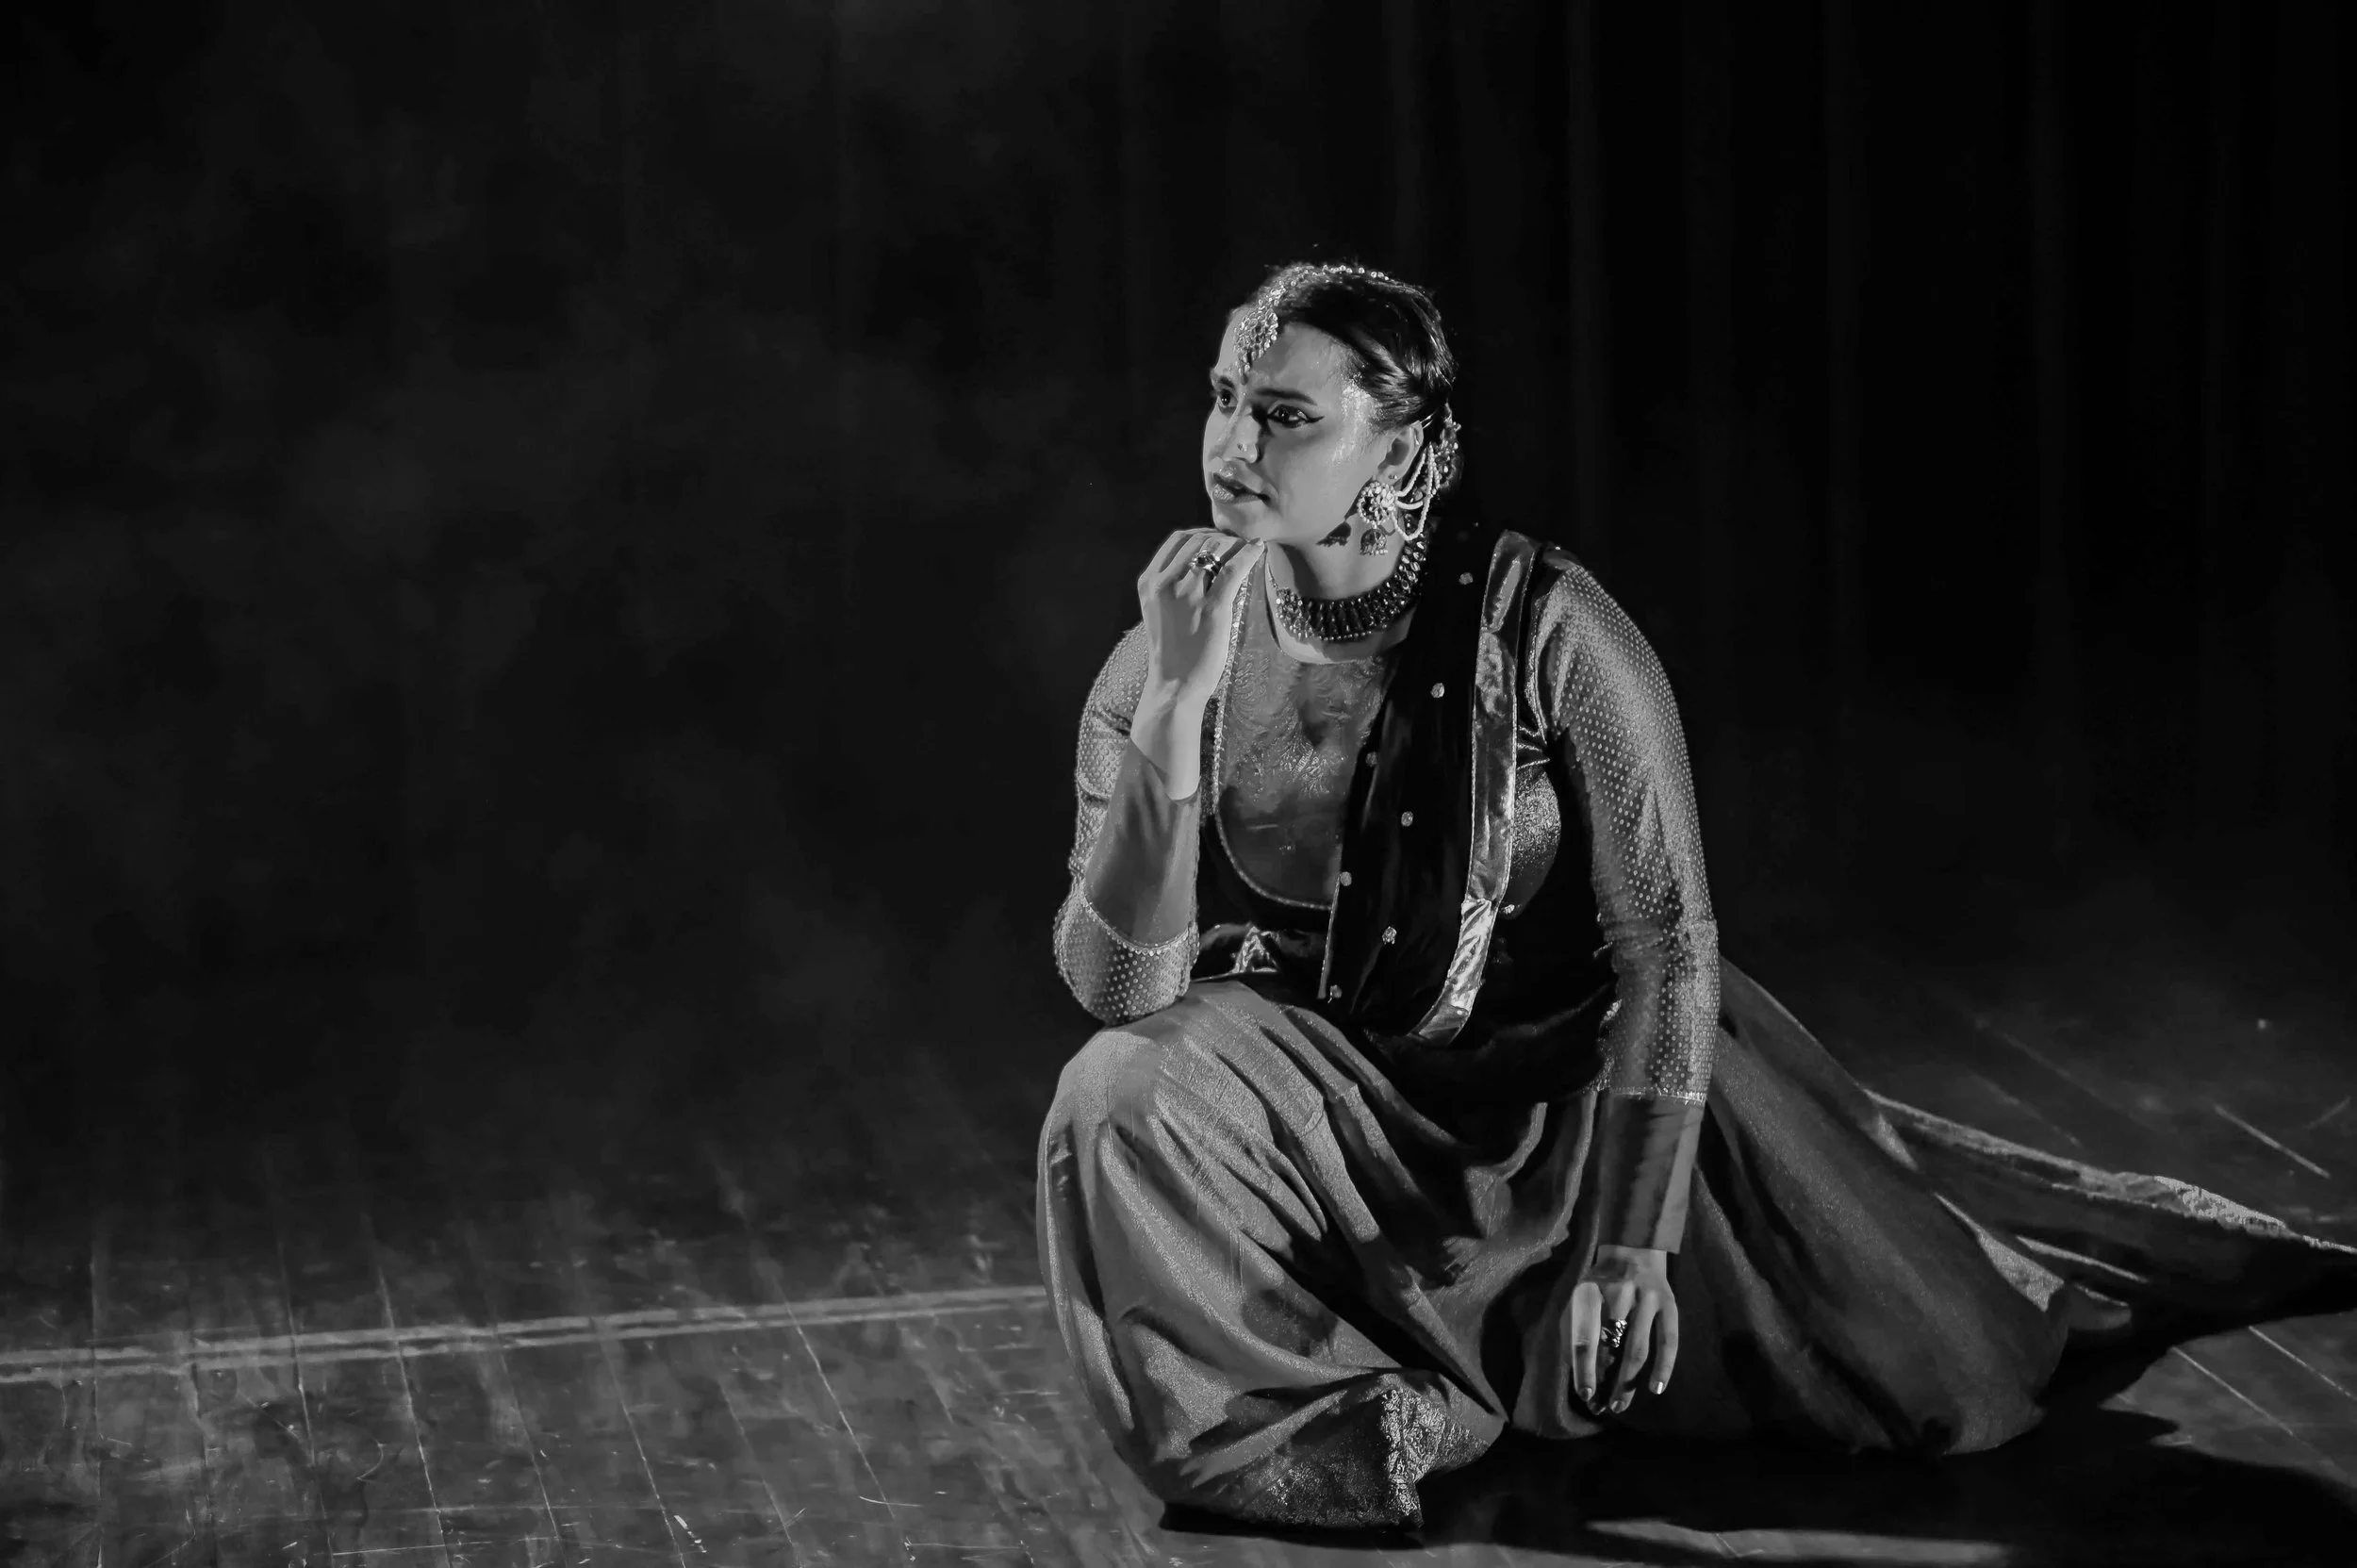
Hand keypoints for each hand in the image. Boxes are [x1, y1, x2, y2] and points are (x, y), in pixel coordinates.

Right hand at [1137, 529, 1265, 711]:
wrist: (1174, 685)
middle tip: (1237, 543)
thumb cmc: (1171, 651)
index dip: (1201, 533)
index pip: (1177, 540)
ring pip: (1215, 550)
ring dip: (1236, 544)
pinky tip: (1259, 550)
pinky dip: (1249, 555)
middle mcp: (1164, 583)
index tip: (1217, 539)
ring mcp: (1188, 595)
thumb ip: (1172, 586)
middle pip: (1197, 540)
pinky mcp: (1212, 608)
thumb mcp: (1160, 611)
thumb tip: (1203, 564)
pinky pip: (1234, 570)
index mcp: (1149, 582)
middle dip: (1220, 537)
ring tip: (1248, 547)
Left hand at [1569, 1243, 1678, 1415]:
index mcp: (1590, 1292)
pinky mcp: (1669, 1304)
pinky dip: (1663, 1367)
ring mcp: (1647, 1297)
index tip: (1586, 1395)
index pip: (1585, 1337)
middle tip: (1604, 1407)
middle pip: (1612, 1346)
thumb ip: (1573, 1330)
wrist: (1634, 1251)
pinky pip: (1668, 1340)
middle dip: (1607, 1381)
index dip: (1584, 1369)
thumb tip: (1577, 1373)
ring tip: (1621, 1404)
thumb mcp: (1579, 1298)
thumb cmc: (1600, 1284)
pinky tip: (1656, 1388)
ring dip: (1629, 1381)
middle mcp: (1618, 1292)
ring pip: (1638, 1347)